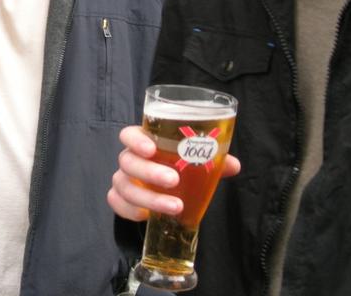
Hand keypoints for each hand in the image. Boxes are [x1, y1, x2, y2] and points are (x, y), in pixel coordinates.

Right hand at [107, 125, 240, 221]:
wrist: (168, 189)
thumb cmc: (179, 167)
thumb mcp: (195, 162)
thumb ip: (212, 160)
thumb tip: (233, 165)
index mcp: (144, 142)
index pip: (129, 134)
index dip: (136, 140)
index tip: (151, 149)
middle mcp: (130, 159)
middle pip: (127, 161)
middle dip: (150, 171)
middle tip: (174, 180)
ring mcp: (123, 179)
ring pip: (124, 186)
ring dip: (149, 197)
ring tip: (176, 206)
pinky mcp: (121, 199)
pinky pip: (117, 203)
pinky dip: (130, 211)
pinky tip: (148, 216)